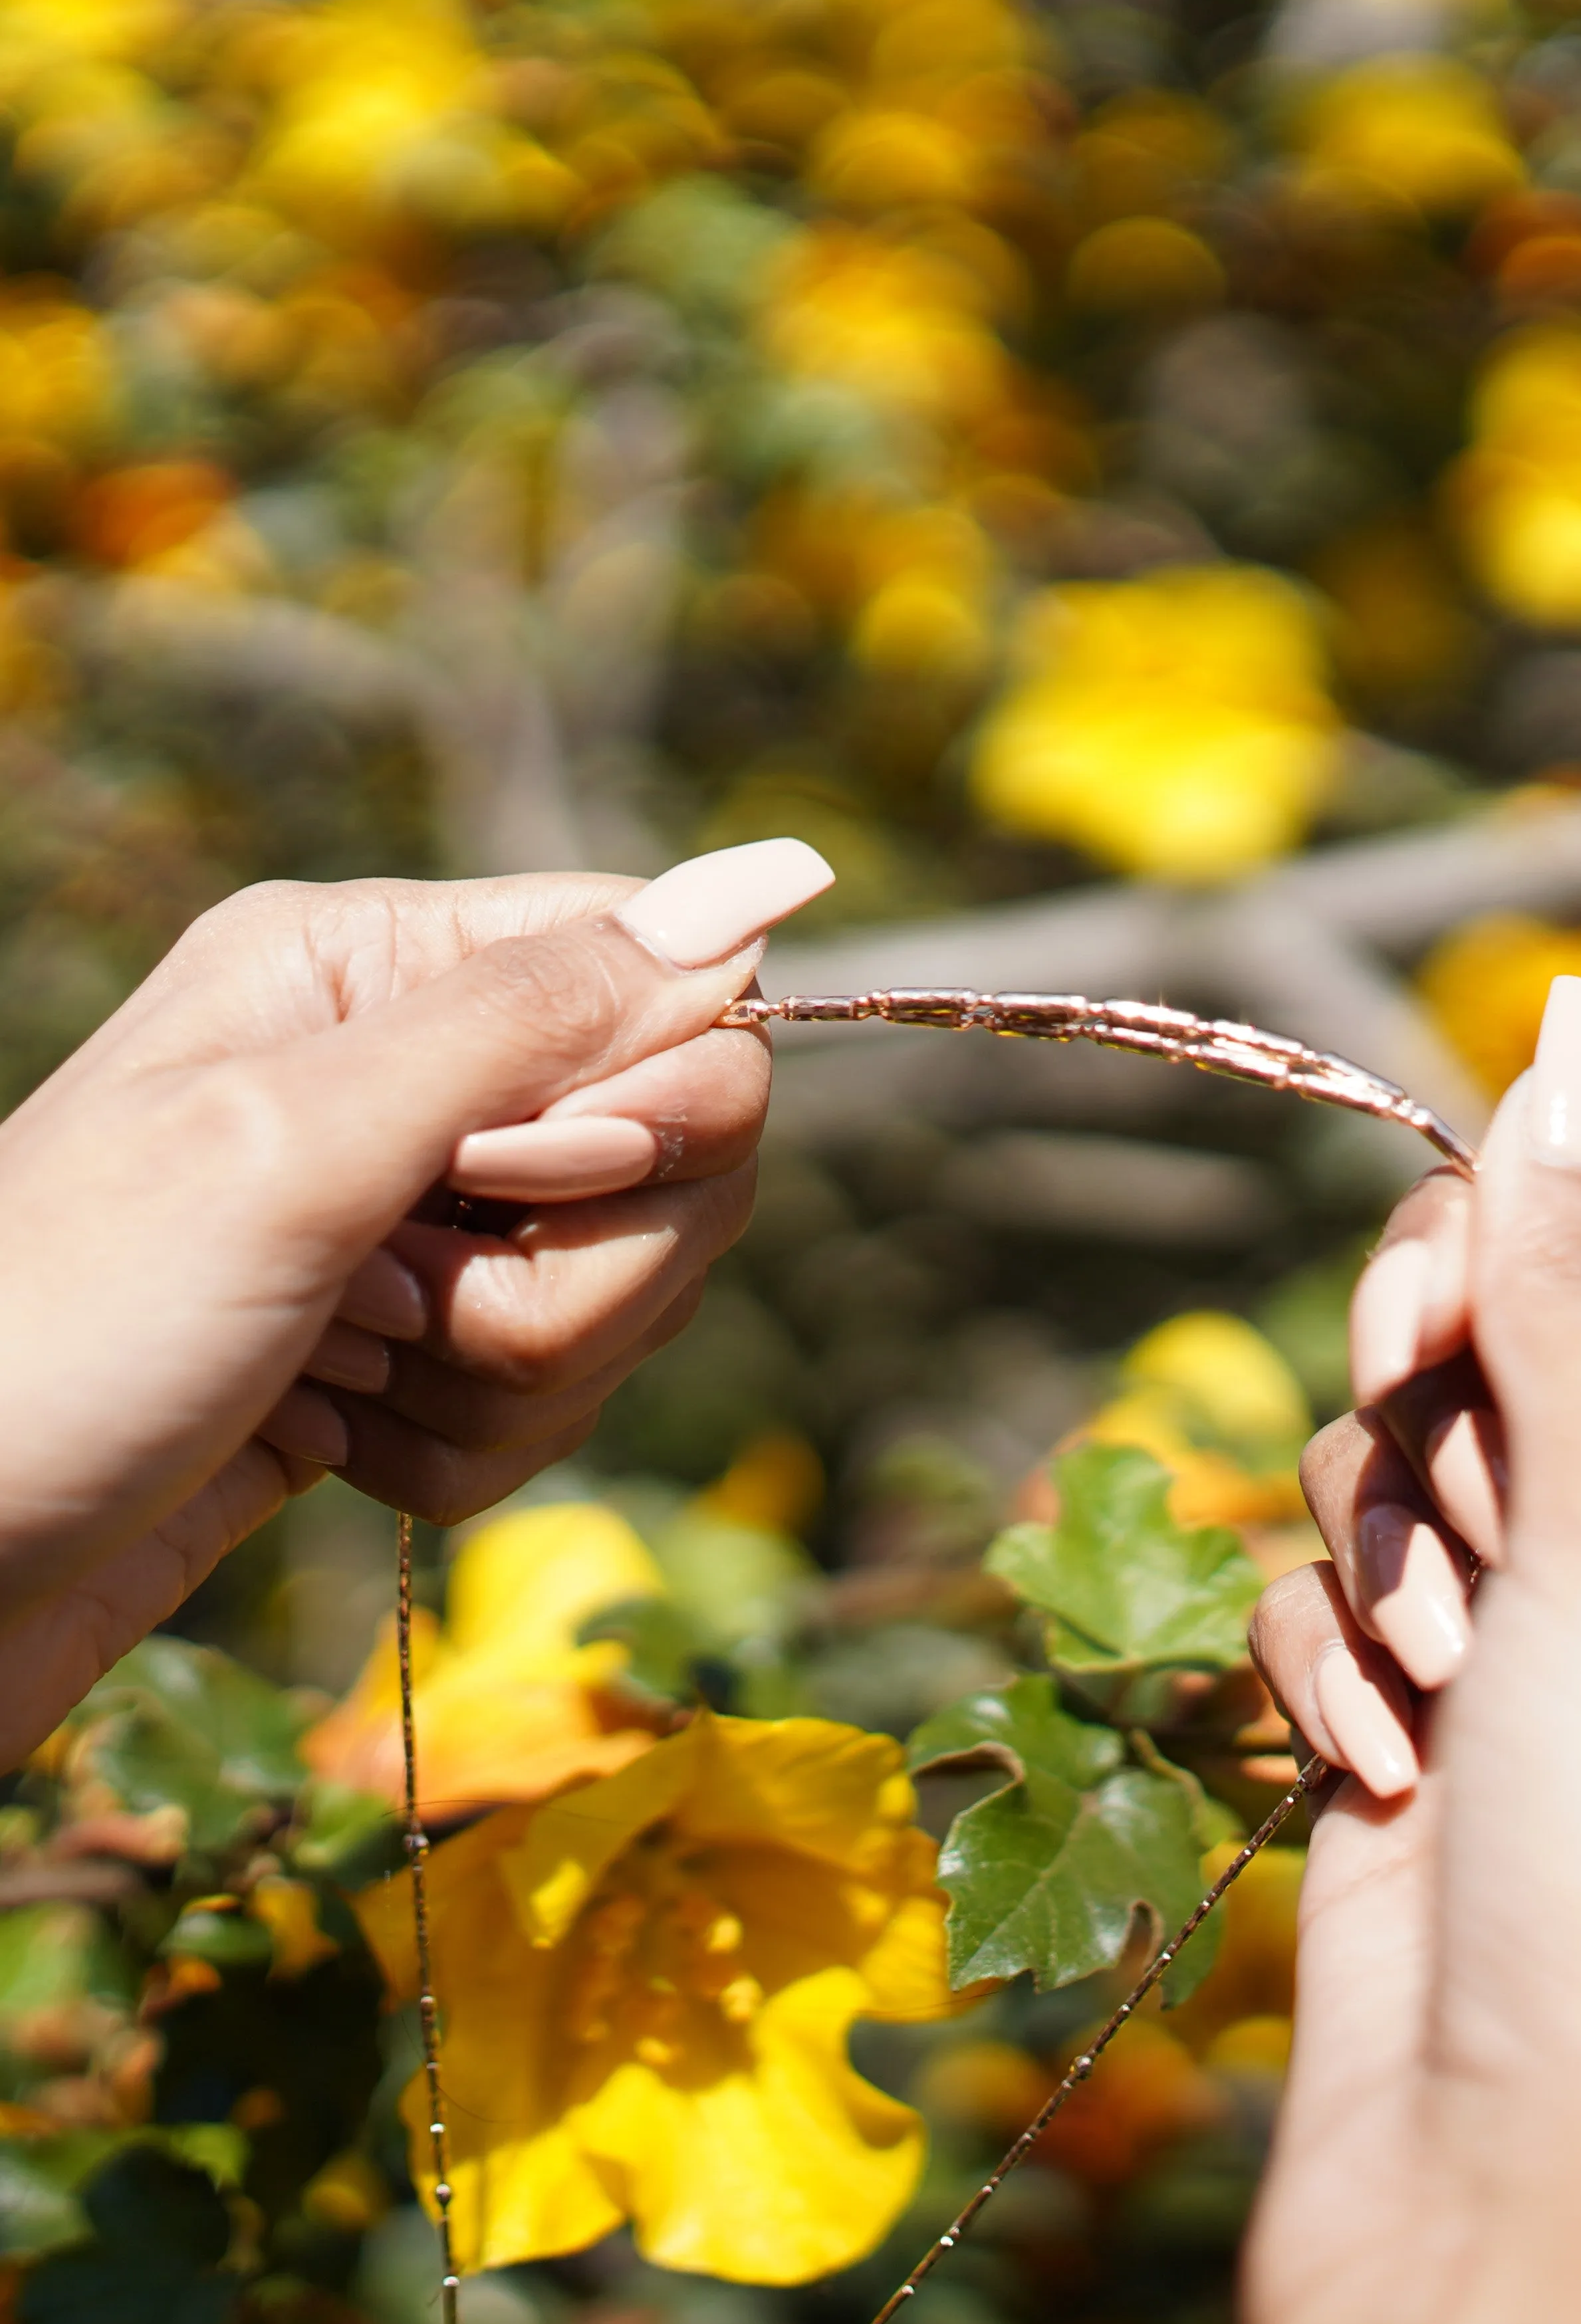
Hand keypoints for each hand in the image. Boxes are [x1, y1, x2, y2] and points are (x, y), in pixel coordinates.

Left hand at [0, 839, 830, 1759]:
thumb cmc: (57, 1334)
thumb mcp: (295, 1144)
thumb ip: (533, 1014)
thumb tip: (767, 876)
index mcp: (374, 964)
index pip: (662, 979)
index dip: (653, 1101)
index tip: (503, 1183)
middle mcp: (408, 1074)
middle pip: (675, 1156)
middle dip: (574, 1275)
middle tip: (388, 1301)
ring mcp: (415, 1221)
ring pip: (625, 1297)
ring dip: (503, 1375)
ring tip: (336, 1377)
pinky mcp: (413, 1357)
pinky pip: (552, 1402)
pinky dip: (457, 1446)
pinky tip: (327, 1440)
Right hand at [1240, 978, 1580, 2323]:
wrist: (1514, 2187)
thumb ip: (1579, 1269)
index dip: (1513, 1247)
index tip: (1440, 1326)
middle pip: (1483, 1347)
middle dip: (1427, 1410)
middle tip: (1444, 1508)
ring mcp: (1517, 1655)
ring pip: (1378, 1473)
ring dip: (1378, 1566)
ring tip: (1435, 1702)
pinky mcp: (1399, 1739)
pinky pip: (1317, 1608)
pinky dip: (1327, 1674)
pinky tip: (1379, 1778)